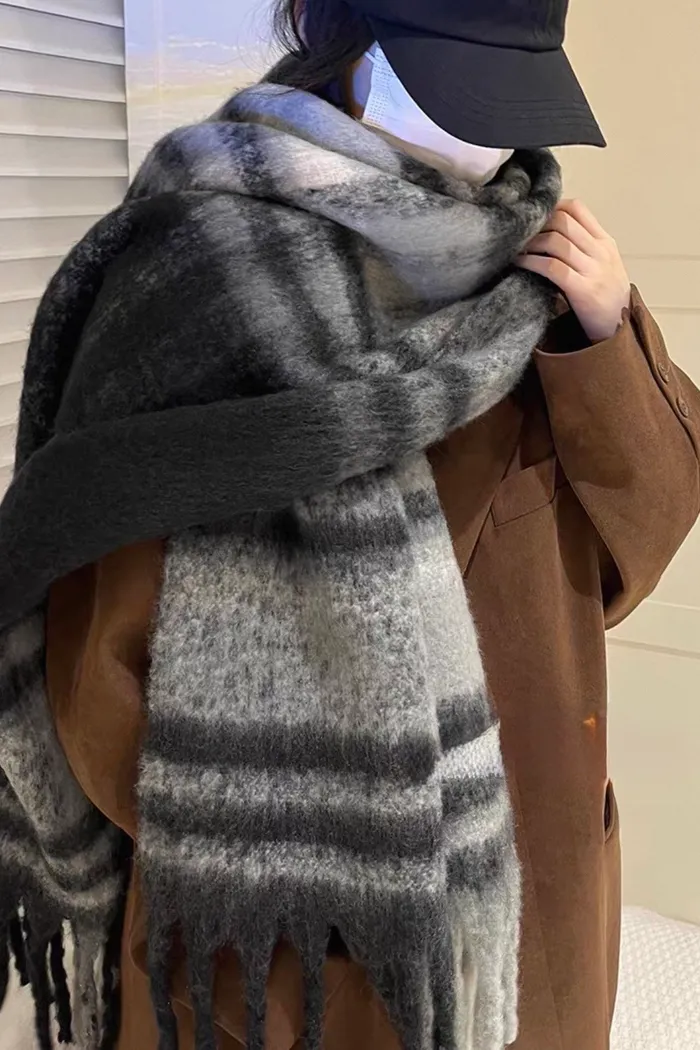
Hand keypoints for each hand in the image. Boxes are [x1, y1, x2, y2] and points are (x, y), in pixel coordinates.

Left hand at [516, 199, 630, 342]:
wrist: (621, 328)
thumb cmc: (607, 297)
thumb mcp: (603, 264)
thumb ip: (584, 247)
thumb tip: (549, 231)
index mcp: (605, 242)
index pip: (577, 209)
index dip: (551, 208)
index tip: (534, 219)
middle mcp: (600, 251)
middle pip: (563, 221)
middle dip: (537, 225)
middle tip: (521, 235)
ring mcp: (593, 270)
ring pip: (556, 241)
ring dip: (531, 243)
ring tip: (517, 249)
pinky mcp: (582, 289)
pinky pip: (552, 267)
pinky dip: (531, 262)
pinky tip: (520, 263)